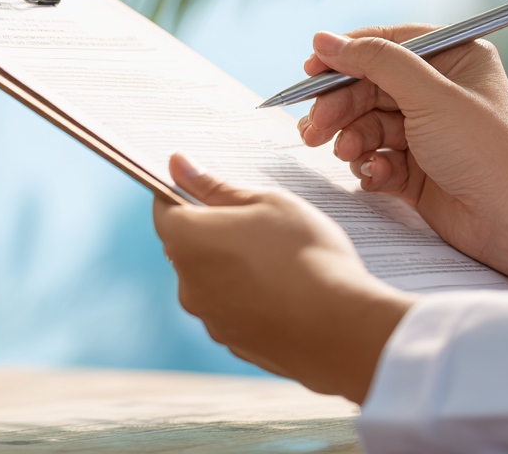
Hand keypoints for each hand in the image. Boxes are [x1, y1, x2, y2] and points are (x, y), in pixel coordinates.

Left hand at [154, 154, 414, 403]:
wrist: (343, 330)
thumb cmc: (307, 254)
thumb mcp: (267, 203)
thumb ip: (215, 186)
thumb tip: (177, 164)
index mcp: (186, 240)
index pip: (164, 208)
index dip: (183, 193)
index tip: (207, 188)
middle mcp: (186, 283)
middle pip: (187, 246)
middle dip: (214, 232)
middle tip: (260, 225)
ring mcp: (208, 318)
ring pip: (211, 280)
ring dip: (232, 268)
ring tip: (280, 263)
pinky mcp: (232, 343)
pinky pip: (231, 310)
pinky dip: (248, 299)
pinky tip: (284, 293)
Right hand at [299, 27, 507, 290]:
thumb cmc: (485, 153)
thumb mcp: (429, 96)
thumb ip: (375, 62)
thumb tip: (323, 39)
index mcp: (454, 60)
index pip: (387, 44)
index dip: (346, 56)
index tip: (311, 70)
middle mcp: (439, 91)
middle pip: (368, 86)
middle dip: (339, 107)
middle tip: (316, 127)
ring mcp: (425, 131)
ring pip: (364, 123)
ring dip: (351, 138)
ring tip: (348, 154)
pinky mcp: (414, 167)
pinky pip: (374, 156)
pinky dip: (370, 166)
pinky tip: (378, 176)